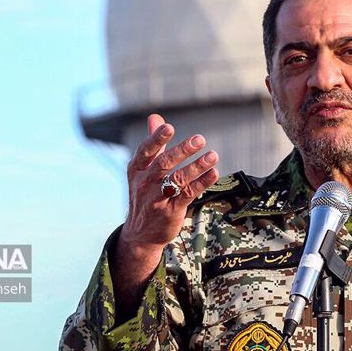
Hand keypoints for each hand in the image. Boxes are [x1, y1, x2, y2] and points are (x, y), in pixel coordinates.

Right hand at [120, 114, 219, 249]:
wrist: (140, 233)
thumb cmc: (145, 194)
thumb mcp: (143, 170)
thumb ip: (153, 144)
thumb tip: (155, 117)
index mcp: (137, 170)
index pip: (146, 151)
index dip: (156, 139)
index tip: (169, 127)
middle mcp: (145, 183)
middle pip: (163, 164)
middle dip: (181, 150)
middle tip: (199, 139)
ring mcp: (157, 199)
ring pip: (178, 180)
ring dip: (197, 166)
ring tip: (213, 155)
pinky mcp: (170, 212)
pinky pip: (187, 195)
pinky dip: (201, 183)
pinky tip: (213, 173)